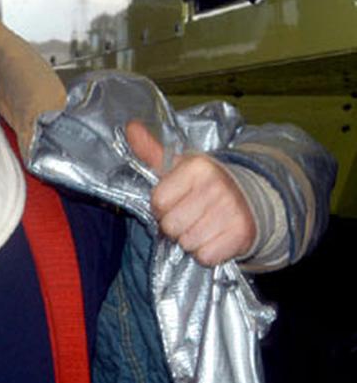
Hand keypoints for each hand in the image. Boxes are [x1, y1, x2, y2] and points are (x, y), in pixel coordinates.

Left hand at [126, 120, 255, 265]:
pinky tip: (216, 237)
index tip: (177, 201)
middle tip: (191, 215)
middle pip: (170, 225)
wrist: (253, 199)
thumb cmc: (206, 184)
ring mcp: (231, 210)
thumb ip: (151, 150)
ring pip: (187, 242)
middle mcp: (215, 186)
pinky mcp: (241, 233)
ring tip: (204, 225)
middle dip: (176, 225)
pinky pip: (205, 256)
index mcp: (197, 167)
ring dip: (191, 239)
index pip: (157, 202)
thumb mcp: (179, 166)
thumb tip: (129, 127)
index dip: (162, 207)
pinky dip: (207, 252)